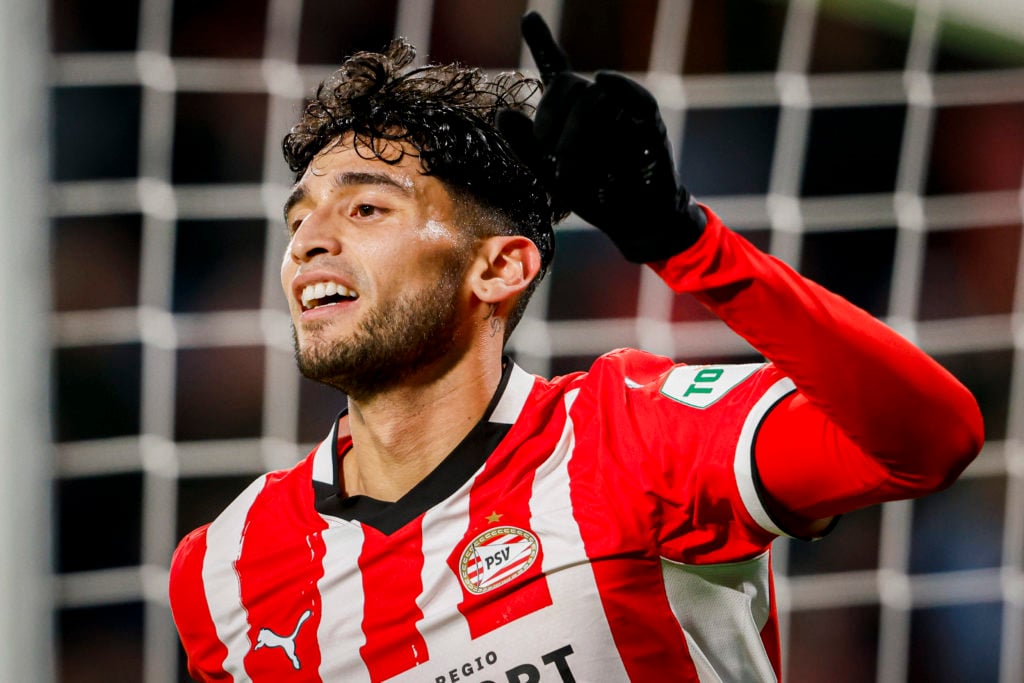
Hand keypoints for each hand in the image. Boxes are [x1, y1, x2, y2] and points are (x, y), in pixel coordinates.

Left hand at [497, 12, 704, 262]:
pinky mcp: (647, 123)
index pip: (557, 71)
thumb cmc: (594, 196)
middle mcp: (596, 105)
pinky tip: (604, 79)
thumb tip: (503, 115)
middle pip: (568, 83)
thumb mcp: (551, 175)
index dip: (544, 42)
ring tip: (569, 166)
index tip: (529, 18)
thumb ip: (526, 147)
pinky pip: (635, 96)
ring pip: (594, 97)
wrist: (632, 219)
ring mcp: (623, 111)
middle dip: (550, 114)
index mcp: (571, 113)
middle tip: (546, 148)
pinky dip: (620, 85)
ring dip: (576, 130)